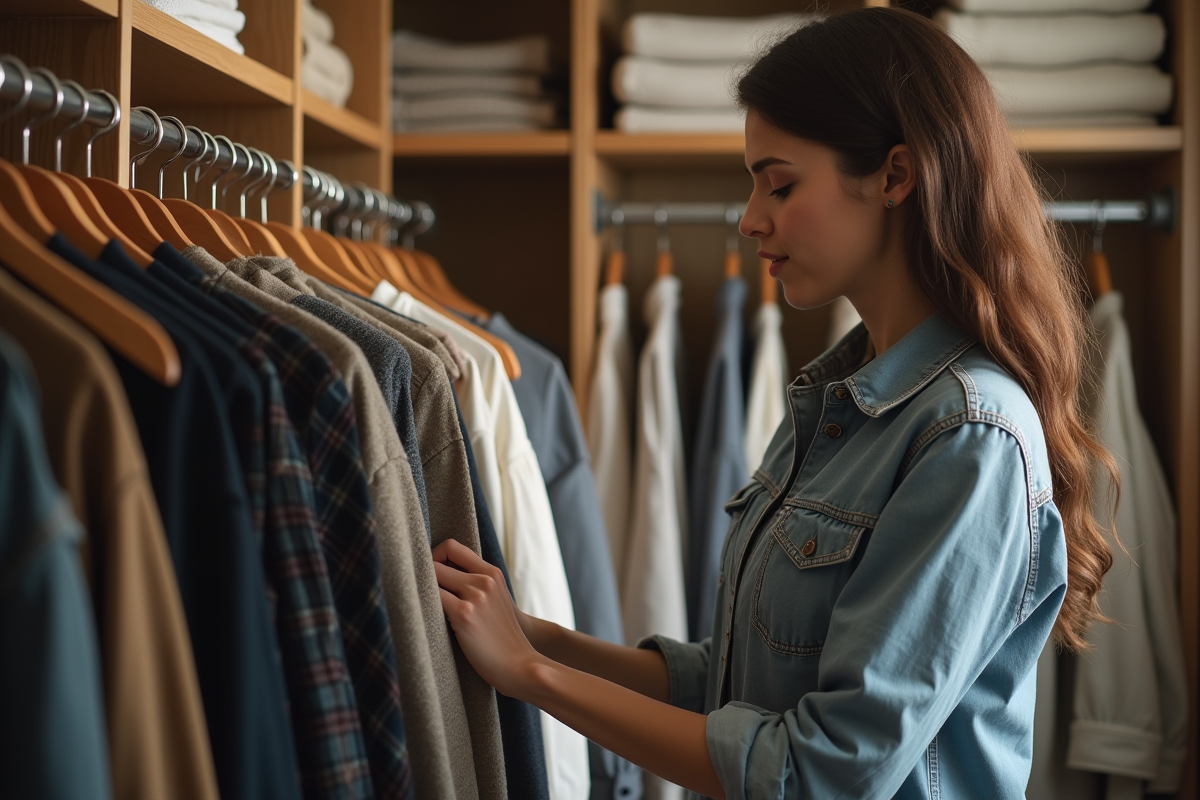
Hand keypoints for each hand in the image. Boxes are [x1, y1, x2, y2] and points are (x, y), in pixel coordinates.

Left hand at [433, 539, 544, 696]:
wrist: (518, 663)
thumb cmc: (503, 637)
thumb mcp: (497, 600)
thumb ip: (477, 584)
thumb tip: (441, 577)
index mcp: (492, 573)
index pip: (453, 547)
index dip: (434, 556)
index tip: (430, 575)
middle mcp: (484, 580)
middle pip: (437, 562)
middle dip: (423, 576)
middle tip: (418, 595)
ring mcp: (475, 596)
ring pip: (431, 578)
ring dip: (421, 592)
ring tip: (419, 607)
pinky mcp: (464, 614)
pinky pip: (431, 600)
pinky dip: (422, 606)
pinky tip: (423, 618)